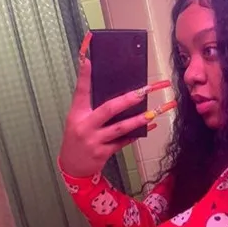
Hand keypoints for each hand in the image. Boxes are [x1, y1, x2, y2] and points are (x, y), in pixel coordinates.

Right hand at [59, 33, 174, 177]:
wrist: (73, 167)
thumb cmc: (77, 138)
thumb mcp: (77, 119)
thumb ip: (90, 104)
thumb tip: (109, 86)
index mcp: (77, 114)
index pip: (81, 91)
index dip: (85, 76)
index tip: (89, 59)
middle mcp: (85, 126)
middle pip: (109, 109)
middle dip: (129, 98)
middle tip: (145, 89)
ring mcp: (95, 140)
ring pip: (121, 127)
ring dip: (139, 119)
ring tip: (154, 112)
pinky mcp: (104, 153)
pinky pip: (124, 141)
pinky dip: (138, 133)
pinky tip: (150, 126)